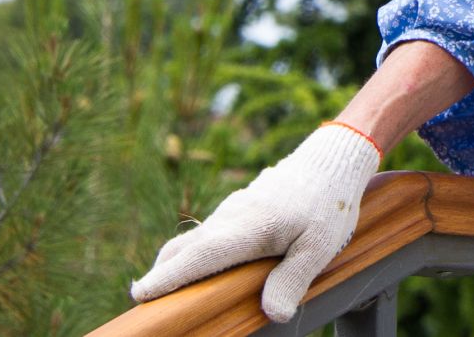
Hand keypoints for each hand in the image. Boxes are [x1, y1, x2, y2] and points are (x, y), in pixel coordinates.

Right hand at [130, 123, 381, 322]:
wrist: (333, 158)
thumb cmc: (328, 203)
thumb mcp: (320, 247)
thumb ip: (293, 279)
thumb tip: (273, 314)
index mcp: (247, 227)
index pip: (199, 256)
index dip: (168, 277)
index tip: (140, 293)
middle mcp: (231, 216)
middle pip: (184, 248)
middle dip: (161, 274)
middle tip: (142, 301)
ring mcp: (233, 209)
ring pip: (195, 239)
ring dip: (176, 263)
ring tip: (163, 291)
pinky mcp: (239, 207)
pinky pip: (208, 232)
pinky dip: (194, 251)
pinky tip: (198, 268)